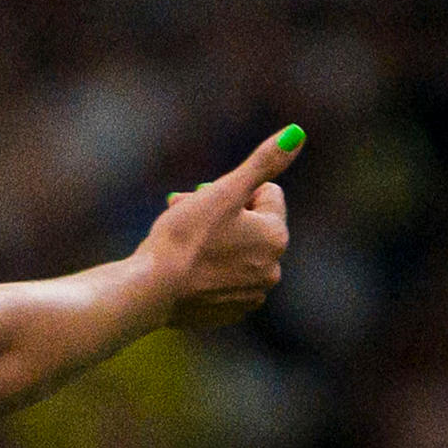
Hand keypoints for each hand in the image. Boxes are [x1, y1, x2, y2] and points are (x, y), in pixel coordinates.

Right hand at [148, 126, 302, 325]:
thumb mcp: (224, 190)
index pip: (265, 194)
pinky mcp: (229, 313)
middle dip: (223, 216)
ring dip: (215, 243)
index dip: (234, 192)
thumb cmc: (184, 237)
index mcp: (276, 237)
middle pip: (251, 225)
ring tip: (184, 245)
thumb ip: (264, 162)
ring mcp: (251, 295)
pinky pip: (224, 281)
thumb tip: (297, 134)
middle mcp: (272, 269)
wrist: (151, 291)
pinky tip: (185, 271)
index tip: (208, 204)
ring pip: (236, 253)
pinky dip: (209, 272)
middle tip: (188, 218)